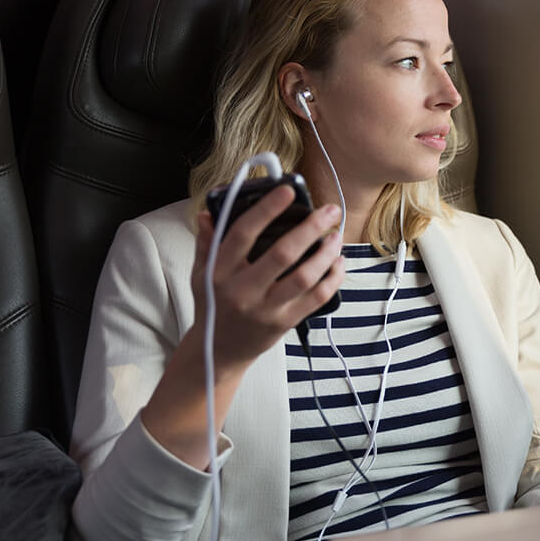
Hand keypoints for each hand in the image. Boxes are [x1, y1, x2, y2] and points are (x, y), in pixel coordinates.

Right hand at [190, 184, 344, 370]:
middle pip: (282, 254)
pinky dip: (332, 278)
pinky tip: (338, 263)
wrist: (217, 350)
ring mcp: (265, 309)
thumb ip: (207, 242)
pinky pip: (316, 298)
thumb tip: (209, 212)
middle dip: (311, 228)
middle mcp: (242, 290)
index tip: (287, 190)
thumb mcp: (201, 273)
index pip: (243, 233)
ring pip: (304, 277)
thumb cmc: (213, 304)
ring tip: (336, 237)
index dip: (266, 209)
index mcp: (219, 271)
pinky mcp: (284, 323)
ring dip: (326, 254)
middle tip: (330, 211)